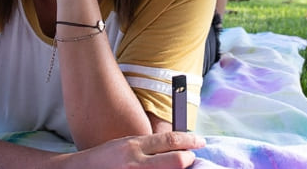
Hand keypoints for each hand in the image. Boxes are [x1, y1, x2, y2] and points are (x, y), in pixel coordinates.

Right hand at [73, 132, 204, 168]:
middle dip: (189, 159)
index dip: (189, 141)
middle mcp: (136, 162)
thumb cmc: (106, 158)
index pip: (170, 140)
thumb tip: (175, 146)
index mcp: (135, 145)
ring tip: (182, 168)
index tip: (200, 141)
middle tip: (192, 158)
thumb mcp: (127, 144)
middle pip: (176, 160)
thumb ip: (149, 146)